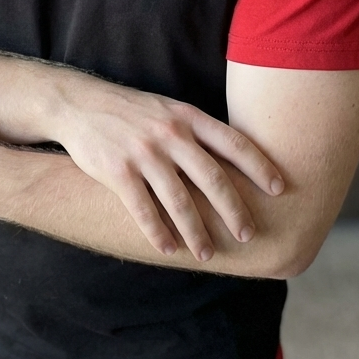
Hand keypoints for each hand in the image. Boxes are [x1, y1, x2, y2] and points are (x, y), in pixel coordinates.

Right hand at [49, 70, 284, 261]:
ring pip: (179, 200)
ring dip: (197, 232)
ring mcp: (144, 153)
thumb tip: (237, 158)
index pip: (234, 143)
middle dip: (234, 210)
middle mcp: (170, 134)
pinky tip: (169, 248)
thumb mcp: (170, 111)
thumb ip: (198, 131)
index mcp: (188, 117)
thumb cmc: (132, 112)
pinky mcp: (118, 171)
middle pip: (213, 177)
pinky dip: (158, 232)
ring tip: (207, 254)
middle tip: (248, 235)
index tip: (279, 189)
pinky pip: (143, 209)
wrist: (79, 104)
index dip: (260, 167)